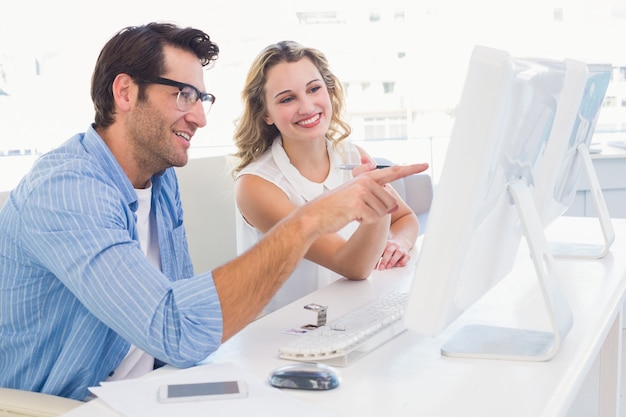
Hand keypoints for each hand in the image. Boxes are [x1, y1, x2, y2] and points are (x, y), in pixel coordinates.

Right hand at [299, 163, 428, 235]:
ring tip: (353, 212)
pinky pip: (374, 218)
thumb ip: (371, 189)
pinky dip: (364, 222)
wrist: (314, 216)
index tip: (425, 165)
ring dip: (370, 217)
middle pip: (390, 202)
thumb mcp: (351, 192)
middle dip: (379, 211)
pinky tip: (351, 217)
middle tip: (359, 210)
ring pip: (383, 212)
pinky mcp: (359, 204)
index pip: (392, 172)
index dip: (410, 169)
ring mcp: (362, 192)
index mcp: (365, 177)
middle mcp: (365, 181)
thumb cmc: (334, 207)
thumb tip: (391, 196)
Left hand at [376, 239, 411, 269]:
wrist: (402, 242)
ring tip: (388, 267)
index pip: (381, 250)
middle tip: (380, 268)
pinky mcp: (407, 254)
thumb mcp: (383, 250)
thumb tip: (372, 267)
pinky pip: (407, 257)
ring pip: (398, 253)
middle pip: (389, 251)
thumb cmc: (389, 249)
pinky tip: (397, 265)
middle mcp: (394, 245)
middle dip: (384, 260)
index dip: (377, 259)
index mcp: (387, 243)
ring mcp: (401, 249)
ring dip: (393, 261)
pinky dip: (402, 261)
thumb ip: (378, 257)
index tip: (374, 267)